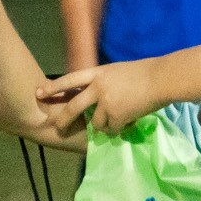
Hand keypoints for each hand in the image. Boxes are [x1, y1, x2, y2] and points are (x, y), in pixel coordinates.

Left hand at [38, 60, 163, 135]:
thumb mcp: (119, 71)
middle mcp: (98, 88)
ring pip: (95, 123)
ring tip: (116, 122)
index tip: (38, 93)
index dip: (53, 87)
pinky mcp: (117, 116)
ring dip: (104, 125)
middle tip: (58, 128)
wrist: (163, 79)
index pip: (70, 80)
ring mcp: (106, 103)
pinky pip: (112, 129)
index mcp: (98, 73)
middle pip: (74, 107)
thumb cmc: (147, 72)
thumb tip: (98, 95)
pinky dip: (119, 129)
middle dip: (64, 119)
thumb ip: (105, 81)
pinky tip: (128, 124)